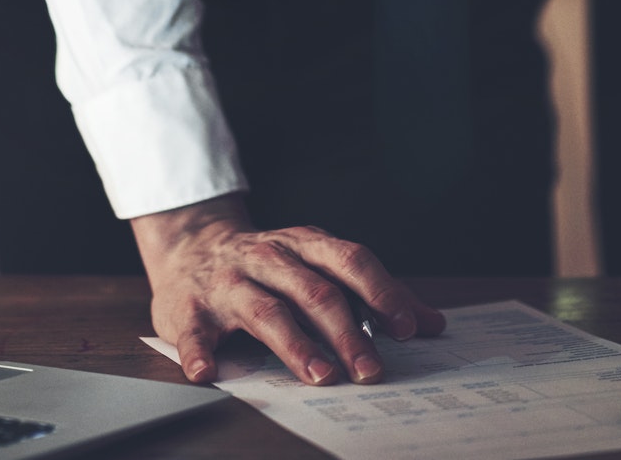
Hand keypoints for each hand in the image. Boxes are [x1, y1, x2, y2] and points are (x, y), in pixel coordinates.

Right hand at [131, 194, 446, 386]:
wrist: (189, 247)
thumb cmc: (268, 265)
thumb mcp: (319, 266)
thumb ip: (371, 293)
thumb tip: (431, 322)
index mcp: (304, 246)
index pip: (350, 261)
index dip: (380, 292)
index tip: (405, 327)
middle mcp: (268, 257)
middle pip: (313, 291)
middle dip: (346, 331)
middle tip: (370, 369)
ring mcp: (228, 281)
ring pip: (265, 309)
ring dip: (294, 344)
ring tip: (319, 375)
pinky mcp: (188, 307)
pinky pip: (193, 330)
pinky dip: (199, 352)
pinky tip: (209, 372)